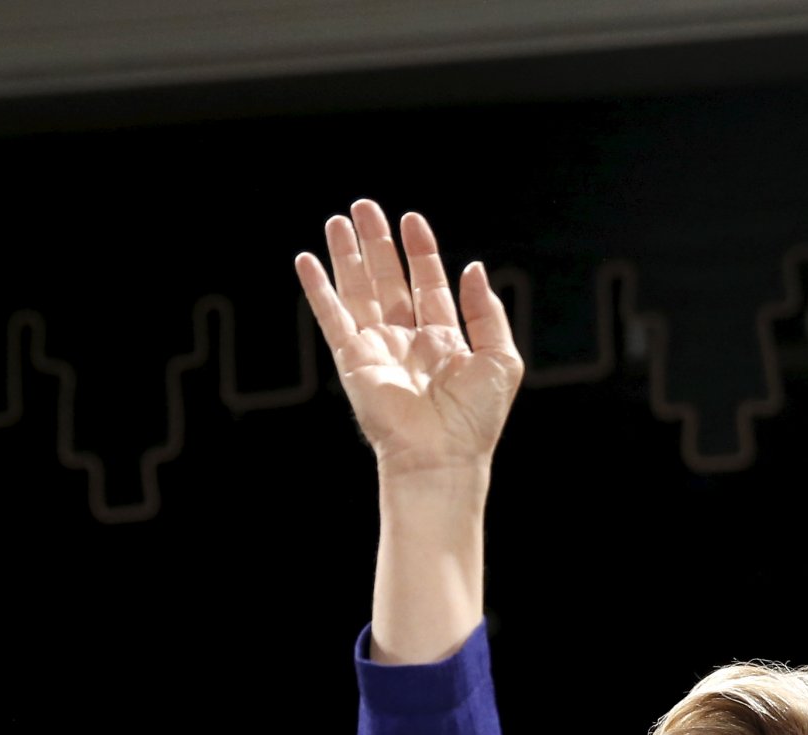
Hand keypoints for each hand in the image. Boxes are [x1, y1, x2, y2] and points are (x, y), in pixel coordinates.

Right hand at [294, 202, 523, 477]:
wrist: (442, 455)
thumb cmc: (476, 418)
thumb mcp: (500, 359)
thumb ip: (486, 313)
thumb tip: (474, 267)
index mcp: (445, 340)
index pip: (429, 284)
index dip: (420, 251)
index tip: (411, 219)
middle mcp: (408, 340)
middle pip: (389, 280)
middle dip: (378, 243)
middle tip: (365, 206)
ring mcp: (378, 349)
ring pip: (358, 291)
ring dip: (348, 256)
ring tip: (338, 220)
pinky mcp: (352, 360)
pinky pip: (331, 317)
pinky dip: (318, 289)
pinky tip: (307, 260)